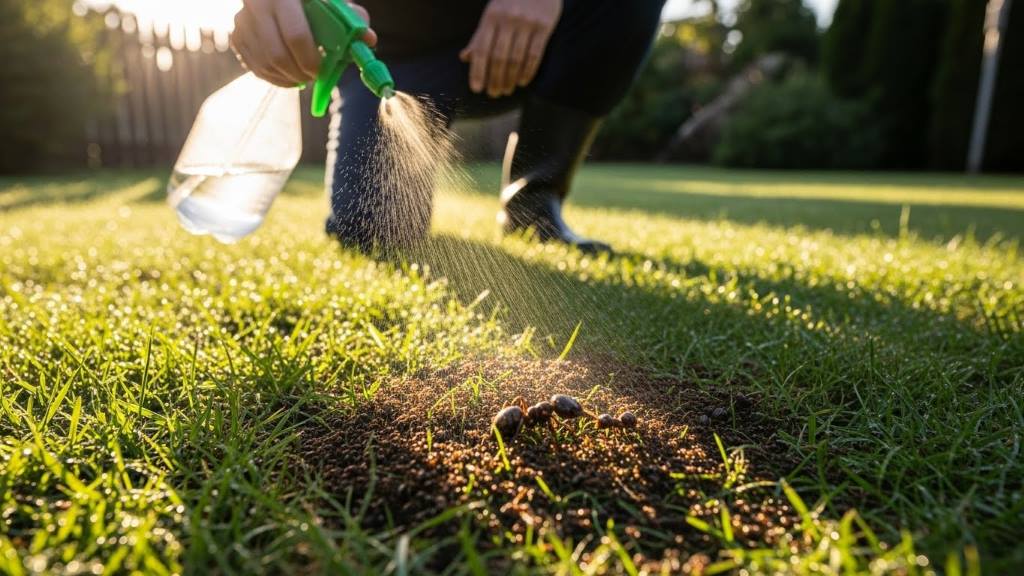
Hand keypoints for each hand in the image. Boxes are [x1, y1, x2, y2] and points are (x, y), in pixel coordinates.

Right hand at [231, 0, 377, 87]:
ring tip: (303, 77)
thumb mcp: (332, 2)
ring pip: (264, 64)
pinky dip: (275, 79)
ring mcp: (242, 20)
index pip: (296, 35)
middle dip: (299, 73)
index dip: (311, 59)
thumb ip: (351, 18)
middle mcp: (257, 5)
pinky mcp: (236, 35)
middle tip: (313, 77)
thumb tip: (368, 40)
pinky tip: (290, 77)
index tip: (321, 69)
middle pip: (277, 54)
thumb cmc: (313, 1)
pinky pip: (255, 67)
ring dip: (288, 79)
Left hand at [460, 0, 561, 96]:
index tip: (476, 89)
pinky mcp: (545, 26)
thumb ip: (479, 35)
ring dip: (510, 79)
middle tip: (493, 94)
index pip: (481, 49)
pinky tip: (522, 82)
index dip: (477, 71)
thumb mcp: (492, 13)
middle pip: (499, 57)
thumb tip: (464, 57)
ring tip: (507, 91)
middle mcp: (508, 20)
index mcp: (491, 17)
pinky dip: (528, 71)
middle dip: (495, 79)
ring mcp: (527, 23)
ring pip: (516, 58)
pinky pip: (535, 54)